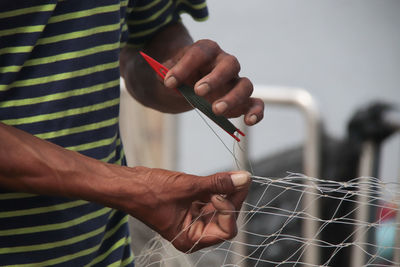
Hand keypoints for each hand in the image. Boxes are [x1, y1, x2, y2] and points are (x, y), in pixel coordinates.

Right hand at [119, 167, 250, 251]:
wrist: (128, 185)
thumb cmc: (149, 192)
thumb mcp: (188, 186)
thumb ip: (218, 183)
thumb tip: (243, 178)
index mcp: (191, 238)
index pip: (226, 230)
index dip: (229, 210)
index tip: (225, 190)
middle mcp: (194, 232)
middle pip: (226, 218)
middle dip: (232, 198)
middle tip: (238, 177)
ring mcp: (192, 219)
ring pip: (220, 207)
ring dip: (226, 191)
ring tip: (230, 175)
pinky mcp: (191, 206)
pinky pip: (210, 199)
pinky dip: (217, 188)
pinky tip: (222, 177)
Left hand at [120, 23, 263, 124]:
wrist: (186, 83)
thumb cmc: (178, 75)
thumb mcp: (166, 72)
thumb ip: (166, 74)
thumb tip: (169, 81)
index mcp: (205, 50)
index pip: (199, 52)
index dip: (185, 66)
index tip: (169, 82)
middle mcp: (224, 62)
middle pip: (230, 64)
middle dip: (215, 78)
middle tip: (198, 92)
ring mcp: (235, 81)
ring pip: (245, 84)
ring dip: (233, 98)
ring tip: (216, 111)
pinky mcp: (242, 99)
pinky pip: (256, 103)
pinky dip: (256, 111)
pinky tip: (249, 121)